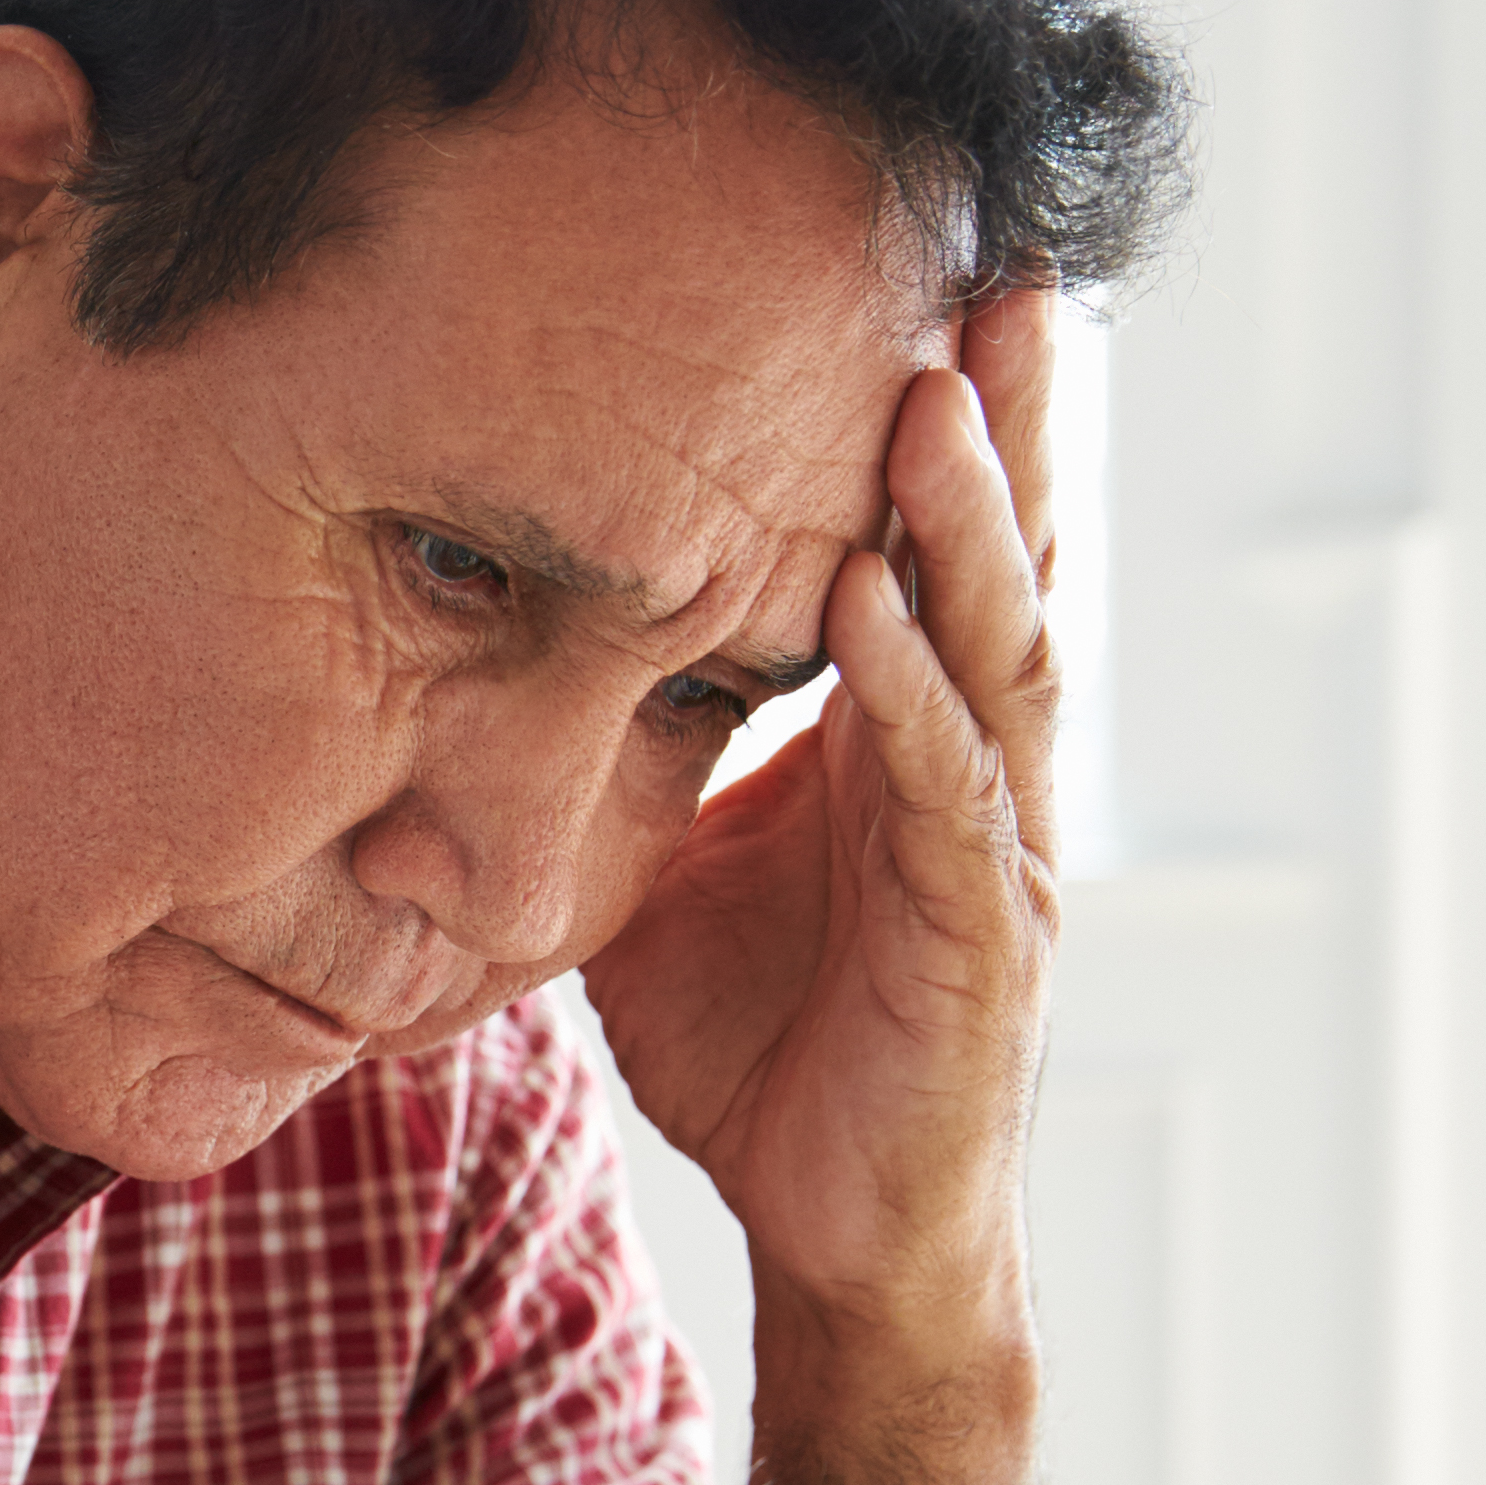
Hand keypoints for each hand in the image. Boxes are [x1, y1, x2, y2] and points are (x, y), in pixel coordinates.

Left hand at [580, 286, 1063, 1348]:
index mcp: (905, 733)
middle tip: (997, 260)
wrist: (834, 1224)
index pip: (938, 549)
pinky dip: (911, 701)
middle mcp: (971, 765)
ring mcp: (993, 848)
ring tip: (929, 396)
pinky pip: (946, 798)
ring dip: (964, 525)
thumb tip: (483, 660)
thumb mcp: (660, 865)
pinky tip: (877, 612)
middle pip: (999, 561)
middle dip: (1002, 417)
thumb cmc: (761, 1041)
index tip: (927, 275)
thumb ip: (622, 753)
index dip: (947, 424)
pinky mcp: (982, 942)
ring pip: (996, 655)